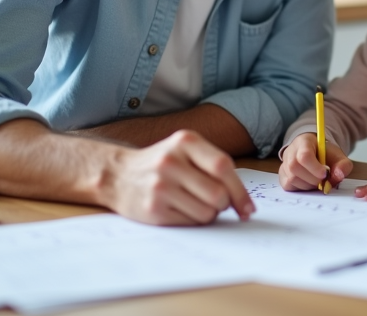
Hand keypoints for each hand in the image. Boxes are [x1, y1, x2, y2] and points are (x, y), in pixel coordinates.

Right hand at [99, 129, 254, 224]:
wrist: (118, 175)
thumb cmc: (161, 163)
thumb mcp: (185, 150)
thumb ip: (214, 165)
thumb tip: (244, 202)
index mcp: (185, 142)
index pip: (223, 167)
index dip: (240, 190)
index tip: (248, 208)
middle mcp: (171, 162)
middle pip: (218, 194)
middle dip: (225, 204)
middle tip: (218, 203)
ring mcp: (160, 187)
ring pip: (206, 213)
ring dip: (209, 214)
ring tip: (196, 204)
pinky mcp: (153, 210)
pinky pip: (190, 223)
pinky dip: (193, 221)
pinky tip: (181, 210)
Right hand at [278, 133, 352, 191]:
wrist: (316, 153)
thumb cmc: (326, 154)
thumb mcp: (338, 156)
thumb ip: (343, 165)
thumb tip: (338, 176)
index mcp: (304, 141)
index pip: (304, 155)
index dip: (314, 167)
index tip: (325, 174)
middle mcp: (290, 151)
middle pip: (294, 167)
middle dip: (312, 178)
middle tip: (323, 180)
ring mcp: (284, 163)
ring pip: (291, 179)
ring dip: (307, 185)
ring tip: (317, 181)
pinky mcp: (282, 175)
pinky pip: (287, 185)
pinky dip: (300, 188)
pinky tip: (308, 184)